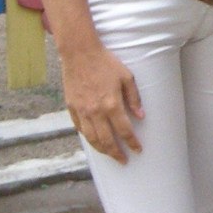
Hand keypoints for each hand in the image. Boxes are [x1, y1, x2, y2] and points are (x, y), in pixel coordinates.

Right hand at [61, 43, 143, 163]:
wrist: (79, 52)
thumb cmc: (105, 62)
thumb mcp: (126, 77)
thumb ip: (134, 98)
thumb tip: (141, 116)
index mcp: (112, 104)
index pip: (125, 131)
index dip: (132, 143)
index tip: (138, 150)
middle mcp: (96, 111)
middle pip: (107, 140)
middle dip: (117, 153)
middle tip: (123, 160)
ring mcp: (82, 111)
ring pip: (92, 138)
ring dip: (102, 150)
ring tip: (109, 154)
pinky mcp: (71, 107)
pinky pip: (79, 128)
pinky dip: (88, 137)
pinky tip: (94, 140)